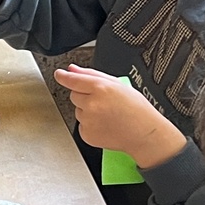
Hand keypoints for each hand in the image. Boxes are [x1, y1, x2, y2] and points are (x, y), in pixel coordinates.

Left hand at [53, 65, 186, 167]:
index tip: (59, 74)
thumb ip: (93, 74)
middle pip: (74, 95)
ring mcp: (88, 120)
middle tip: (104, 102)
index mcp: (101, 88)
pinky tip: (105, 125)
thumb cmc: (136, 110)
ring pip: (78, 110)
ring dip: (88, 111)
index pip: (74, 80)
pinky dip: (90, 124)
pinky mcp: (86, 134)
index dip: (64, 76)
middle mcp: (92, 104)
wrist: (144, 134)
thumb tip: (73, 69)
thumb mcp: (119, 85)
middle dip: (85, 96)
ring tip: (108, 115)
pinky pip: (81, 125)